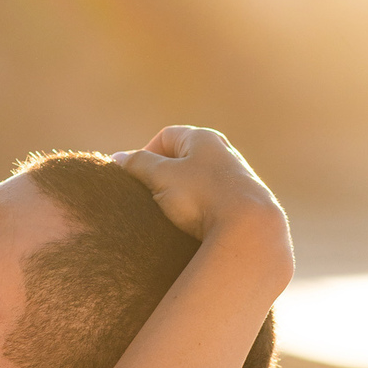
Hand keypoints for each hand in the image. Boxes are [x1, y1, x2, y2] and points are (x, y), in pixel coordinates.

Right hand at [114, 126, 290, 264]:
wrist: (249, 230)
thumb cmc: (202, 196)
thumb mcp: (161, 176)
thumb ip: (137, 164)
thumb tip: (118, 158)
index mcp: (204, 138)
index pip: (165, 137)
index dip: (145, 155)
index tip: (136, 179)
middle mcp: (224, 153)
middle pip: (182, 159)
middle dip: (162, 177)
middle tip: (149, 197)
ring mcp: (236, 179)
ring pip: (197, 182)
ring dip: (179, 196)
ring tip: (169, 216)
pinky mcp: (242, 205)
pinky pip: (212, 202)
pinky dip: (198, 211)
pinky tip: (192, 227)